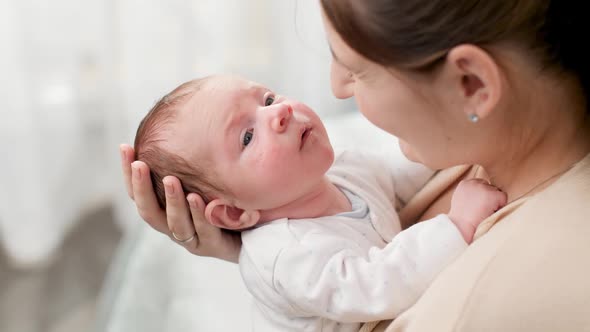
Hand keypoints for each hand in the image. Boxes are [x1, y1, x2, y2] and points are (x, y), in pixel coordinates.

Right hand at [119, 144, 241, 262]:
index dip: (128, 172)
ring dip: (172, 200)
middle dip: (142, 187)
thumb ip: (191, 161)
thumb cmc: (222, 201)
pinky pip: (204, 230)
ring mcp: (191, 238)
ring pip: (174, 223)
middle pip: (148, 210)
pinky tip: (197, 197)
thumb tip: (185, 118)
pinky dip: (199, 214)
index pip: (138, 192)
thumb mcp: (204, 178)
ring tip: (171, 179)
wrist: (251, 234)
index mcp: (164, 210)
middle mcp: (173, 226)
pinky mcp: (212, 246)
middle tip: (140, 164)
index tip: (125, 147)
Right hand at [448, 178, 506, 243]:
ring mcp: (484, 188)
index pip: (481, 184)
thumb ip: (470, 196)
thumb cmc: (461, 220)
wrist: (461, 227)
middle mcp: (474, 183)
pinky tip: (490, 213)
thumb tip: (482, 197)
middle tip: (481, 211)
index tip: (479, 206)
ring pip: (497, 193)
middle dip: (489, 199)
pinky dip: (500, 208)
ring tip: (485, 213)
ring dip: (494, 203)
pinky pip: (503, 199)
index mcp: (464, 184)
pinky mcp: (493, 195)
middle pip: (490, 187)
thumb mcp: (461, 202)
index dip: (482, 196)